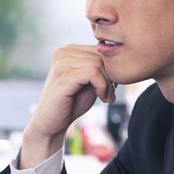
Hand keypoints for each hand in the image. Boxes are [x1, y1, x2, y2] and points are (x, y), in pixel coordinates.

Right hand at [20, 45, 115, 168]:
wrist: (50, 123)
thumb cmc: (71, 103)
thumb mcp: (89, 81)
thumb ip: (100, 67)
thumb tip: (122, 58)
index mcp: (68, 50)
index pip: (100, 49)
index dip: (111, 68)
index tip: (110, 87)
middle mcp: (62, 52)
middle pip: (101, 55)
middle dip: (111, 77)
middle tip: (110, 95)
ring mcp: (61, 63)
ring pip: (100, 64)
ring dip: (109, 84)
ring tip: (105, 98)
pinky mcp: (63, 76)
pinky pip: (94, 73)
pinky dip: (103, 87)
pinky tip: (101, 98)